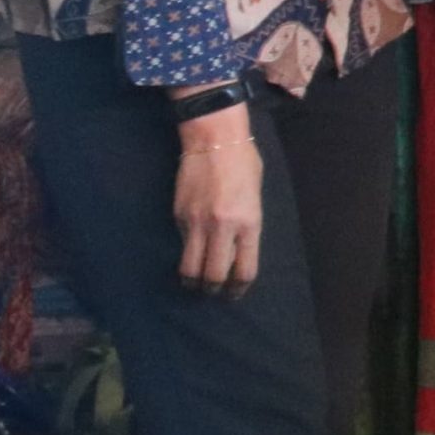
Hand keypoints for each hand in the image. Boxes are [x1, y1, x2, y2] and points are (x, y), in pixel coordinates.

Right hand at [173, 103, 262, 295]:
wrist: (213, 140)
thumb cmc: (243, 163)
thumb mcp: (255, 196)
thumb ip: (248, 224)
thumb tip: (238, 247)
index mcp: (249, 223)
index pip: (244, 269)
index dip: (238, 288)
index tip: (234, 294)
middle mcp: (223, 228)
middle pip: (214, 276)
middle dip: (213, 289)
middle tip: (213, 290)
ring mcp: (198, 223)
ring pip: (190, 268)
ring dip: (193, 280)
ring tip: (196, 282)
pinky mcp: (179, 216)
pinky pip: (182, 244)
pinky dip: (186, 252)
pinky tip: (191, 250)